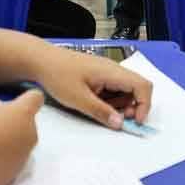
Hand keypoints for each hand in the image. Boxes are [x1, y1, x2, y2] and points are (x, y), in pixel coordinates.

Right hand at [0, 90, 43, 184]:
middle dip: (13, 121)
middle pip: (28, 122)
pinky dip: (5, 157)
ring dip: (10, 139)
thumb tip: (1, 112)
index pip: (35, 98)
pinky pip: (15, 159)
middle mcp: (30, 134)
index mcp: (22, 114)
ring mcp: (25, 155)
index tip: (10, 105)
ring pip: (22, 141)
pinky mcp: (17, 173)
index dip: (25, 100)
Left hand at [31, 46, 152, 127]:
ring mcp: (106, 71)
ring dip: (118, 105)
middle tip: (115, 119)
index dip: (144, 105)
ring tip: (99, 110)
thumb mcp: (78, 98)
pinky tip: (93, 103)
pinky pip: (112, 89)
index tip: (134, 121)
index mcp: (112, 72)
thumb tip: (120, 124)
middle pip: (136, 89)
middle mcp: (112, 70)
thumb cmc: (57, 75)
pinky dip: (109, 100)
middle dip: (131, 107)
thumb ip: (101, 112)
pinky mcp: (98, 75)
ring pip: (124, 91)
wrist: (40, 60)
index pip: (143, 86)